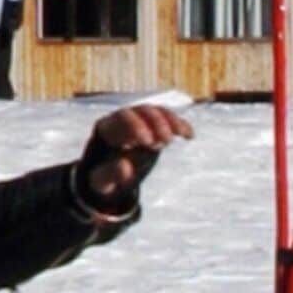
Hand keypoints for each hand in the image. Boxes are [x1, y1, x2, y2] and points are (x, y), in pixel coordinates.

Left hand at [78, 102, 192, 209]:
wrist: (110, 176)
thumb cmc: (104, 177)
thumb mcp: (103, 181)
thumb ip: (110, 174)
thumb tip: (125, 166)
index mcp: (107, 128)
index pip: (122, 118)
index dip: (136, 126)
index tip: (149, 142)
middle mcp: (123, 119)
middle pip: (142, 111)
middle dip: (156, 122)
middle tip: (166, 142)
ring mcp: (139, 121)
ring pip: (157, 112)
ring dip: (171, 120)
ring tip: (179, 135)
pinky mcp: (153, 127)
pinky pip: (168, 120)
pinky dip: (180, 125)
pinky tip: (190, 136)